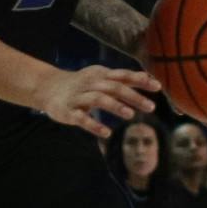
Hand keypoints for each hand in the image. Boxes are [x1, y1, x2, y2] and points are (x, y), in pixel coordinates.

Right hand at [38, 65, 158, 136]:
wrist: (48, 87)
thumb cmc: (82, 84)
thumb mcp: (101, 77)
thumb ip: (123, 79)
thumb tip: (149, 78)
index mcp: (101, 74)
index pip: (123, 75)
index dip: (140, 80)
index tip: (158, 87)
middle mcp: (91, 83)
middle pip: (114, 87)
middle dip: (133, 96)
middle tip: (151, 107)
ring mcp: (79, 97)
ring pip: (99, 99)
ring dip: (115, 106)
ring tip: (131, 115)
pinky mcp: (68, 111)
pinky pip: (82, 118)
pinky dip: (94, 125)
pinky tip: (107, 133)